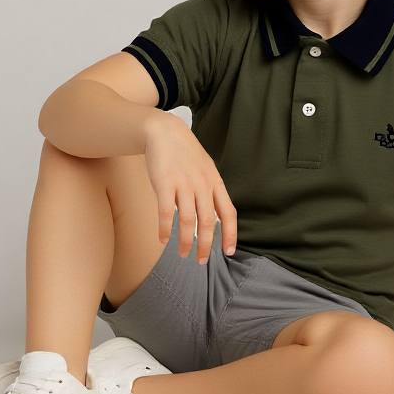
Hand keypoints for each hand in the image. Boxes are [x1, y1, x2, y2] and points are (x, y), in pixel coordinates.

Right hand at [144, 110, 236, 263]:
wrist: (164, 132)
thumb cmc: (186, 154)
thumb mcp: (206, 169)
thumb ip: (211, 191)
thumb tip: (214, 218)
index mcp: (215, 183)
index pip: (228, 213)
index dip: (230, 234)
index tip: (228, 252)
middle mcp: (202, 185)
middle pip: (208, 222)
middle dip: (206, 246)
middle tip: (201, 262)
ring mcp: (183, 184)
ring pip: (188, 221)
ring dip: (185, 242)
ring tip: (183, 255)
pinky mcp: (164, 183)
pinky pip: (166, 212)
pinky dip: (165, 229)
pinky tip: (163, 240)